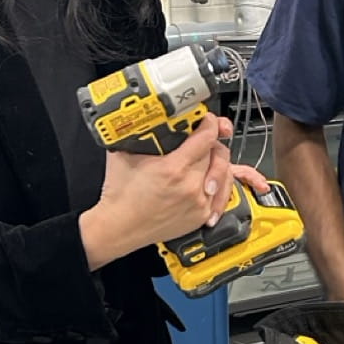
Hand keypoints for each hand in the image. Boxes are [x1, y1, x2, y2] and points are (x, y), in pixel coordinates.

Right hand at [79, 113, 231, 268]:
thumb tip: (151, 116)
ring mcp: (198, 203)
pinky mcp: (201, 216)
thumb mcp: (125, 153)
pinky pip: (221, 194)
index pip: (207, 137)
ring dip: (217, 162)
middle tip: (202, 138)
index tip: (206, 120)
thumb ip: (141, 131)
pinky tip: (210, 177)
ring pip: (224, 173)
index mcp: (174, 168)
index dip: (209, 124)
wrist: (118, 227)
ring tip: (207, 157)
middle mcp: (191, 186)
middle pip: (216, 153)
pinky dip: (217, 183)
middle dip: (210, 142)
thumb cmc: (120, 195)